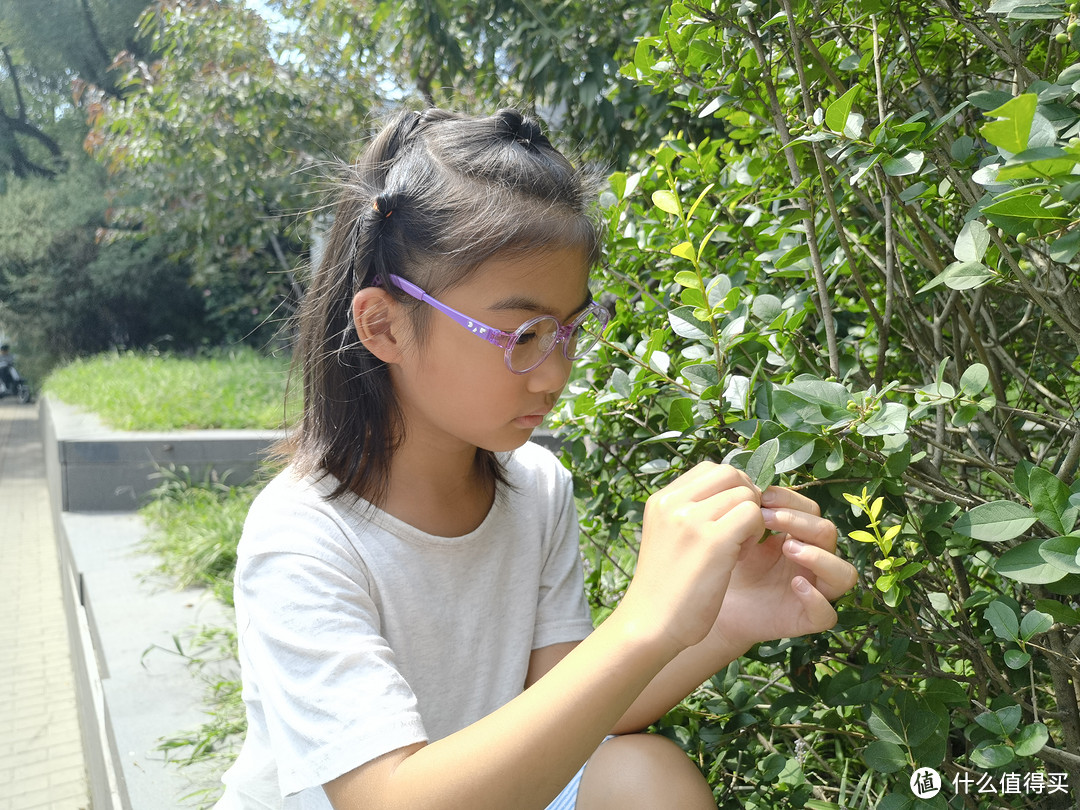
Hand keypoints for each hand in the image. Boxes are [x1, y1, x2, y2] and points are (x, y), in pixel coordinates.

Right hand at [619, 462, 764, 654]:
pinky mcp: (713, 540)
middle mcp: (673, 502)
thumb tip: (731, 493)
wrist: (649, 625)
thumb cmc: (665, 588)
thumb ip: (690, 513)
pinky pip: (753, 515)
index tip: (729, 517)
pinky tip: (741, 555)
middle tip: (742, 529)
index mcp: (660, 499)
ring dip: (752, 517)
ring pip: (745, 494)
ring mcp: (691, 519)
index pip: (710, 470)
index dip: (730, 488)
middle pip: (730, 474)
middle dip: (746, 497)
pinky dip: (756, 533)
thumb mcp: (667, 537)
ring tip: (739, 545)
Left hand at [705, 486, 857, 655]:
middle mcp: (813, 562)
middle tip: (764, 518)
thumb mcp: (738, 532)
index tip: (761, 495)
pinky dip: (815, 598)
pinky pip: (827, 614)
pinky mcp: (806, 619)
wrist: (711, 602)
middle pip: (828, 533)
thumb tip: (757, 483)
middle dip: (798, 521)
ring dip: (819, 556)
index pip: (812, 510)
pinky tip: (795, 584)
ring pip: (844, 573)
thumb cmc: (727, 564)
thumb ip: (750, 511)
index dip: (790, 500)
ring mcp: (814, 591)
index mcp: (799, 537)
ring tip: (788, 548)